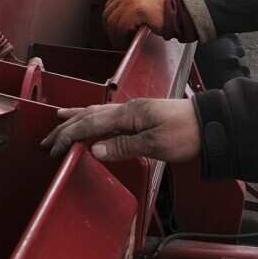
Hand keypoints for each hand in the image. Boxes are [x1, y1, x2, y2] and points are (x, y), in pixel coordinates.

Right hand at [40, 98, 200, 162]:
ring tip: (60, 119)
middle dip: (66, 127)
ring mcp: (135, 110)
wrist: (210, 124)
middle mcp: (128, 109)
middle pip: (90, 116)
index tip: (52, 149)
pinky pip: (110, 114)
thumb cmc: (186, 133)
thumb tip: (94, 149)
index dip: (69, 136)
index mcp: (129, 114)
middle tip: (46, 140)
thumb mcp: (155, 144)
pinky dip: (94, 117)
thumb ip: (124, 146)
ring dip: (77, 118)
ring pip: (99, 112)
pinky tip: (93, 119)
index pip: (90, 124)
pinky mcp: (142, 115)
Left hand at [103, 0, 166, 45]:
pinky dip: (122, 37)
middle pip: (107, 16)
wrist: (180, 11)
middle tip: (118, 40)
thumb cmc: (164, 10)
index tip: (115, 32)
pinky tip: (128, 41)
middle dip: (111, 31)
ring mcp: (131, 0)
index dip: (109, 23)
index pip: (108, 8)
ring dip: (116, 36)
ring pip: (113, 23)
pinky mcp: (136, 10)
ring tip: (123, 42)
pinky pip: (121, 28)